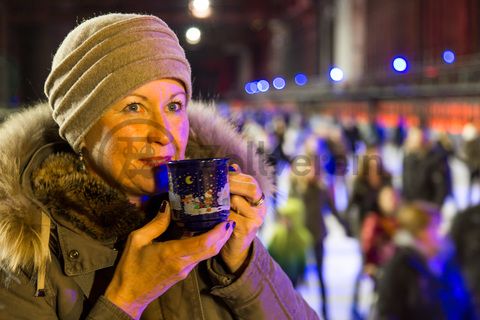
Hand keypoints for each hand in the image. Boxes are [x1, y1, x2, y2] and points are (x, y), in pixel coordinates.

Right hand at [105, 202, 234, 318]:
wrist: (128, 297)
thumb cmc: (130, 268)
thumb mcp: (137, 240)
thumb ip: (156, 224)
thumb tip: (168, 206)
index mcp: (172, 254)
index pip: (203, 243)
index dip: (218, 232)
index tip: (226, 220)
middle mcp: (183, 263)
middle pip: (211, 249)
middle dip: (223, 235)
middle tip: (229, 219)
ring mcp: (184, 270)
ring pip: (207, 254)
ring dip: (217, 240)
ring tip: (220, 223)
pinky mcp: (183, 273)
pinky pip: (199, 257)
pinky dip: (206, 246)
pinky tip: (204, 234)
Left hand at [221, 164, 266, 272]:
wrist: (235, 248)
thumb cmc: (233, 220)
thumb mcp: (236, 202)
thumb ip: (236, 185)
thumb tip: (232, 166)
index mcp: (258, 197)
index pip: (250, 180)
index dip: (235, 177)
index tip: (220, 176)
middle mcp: (261, 206)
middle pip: (251, 188)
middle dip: (232, 184)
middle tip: (216, 186)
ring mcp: (256, 218)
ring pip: (237, 200)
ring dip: (222, 201)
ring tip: (211, 202)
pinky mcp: (248, 229)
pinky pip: (230, 216)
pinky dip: (220, 215)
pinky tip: (213, 216)